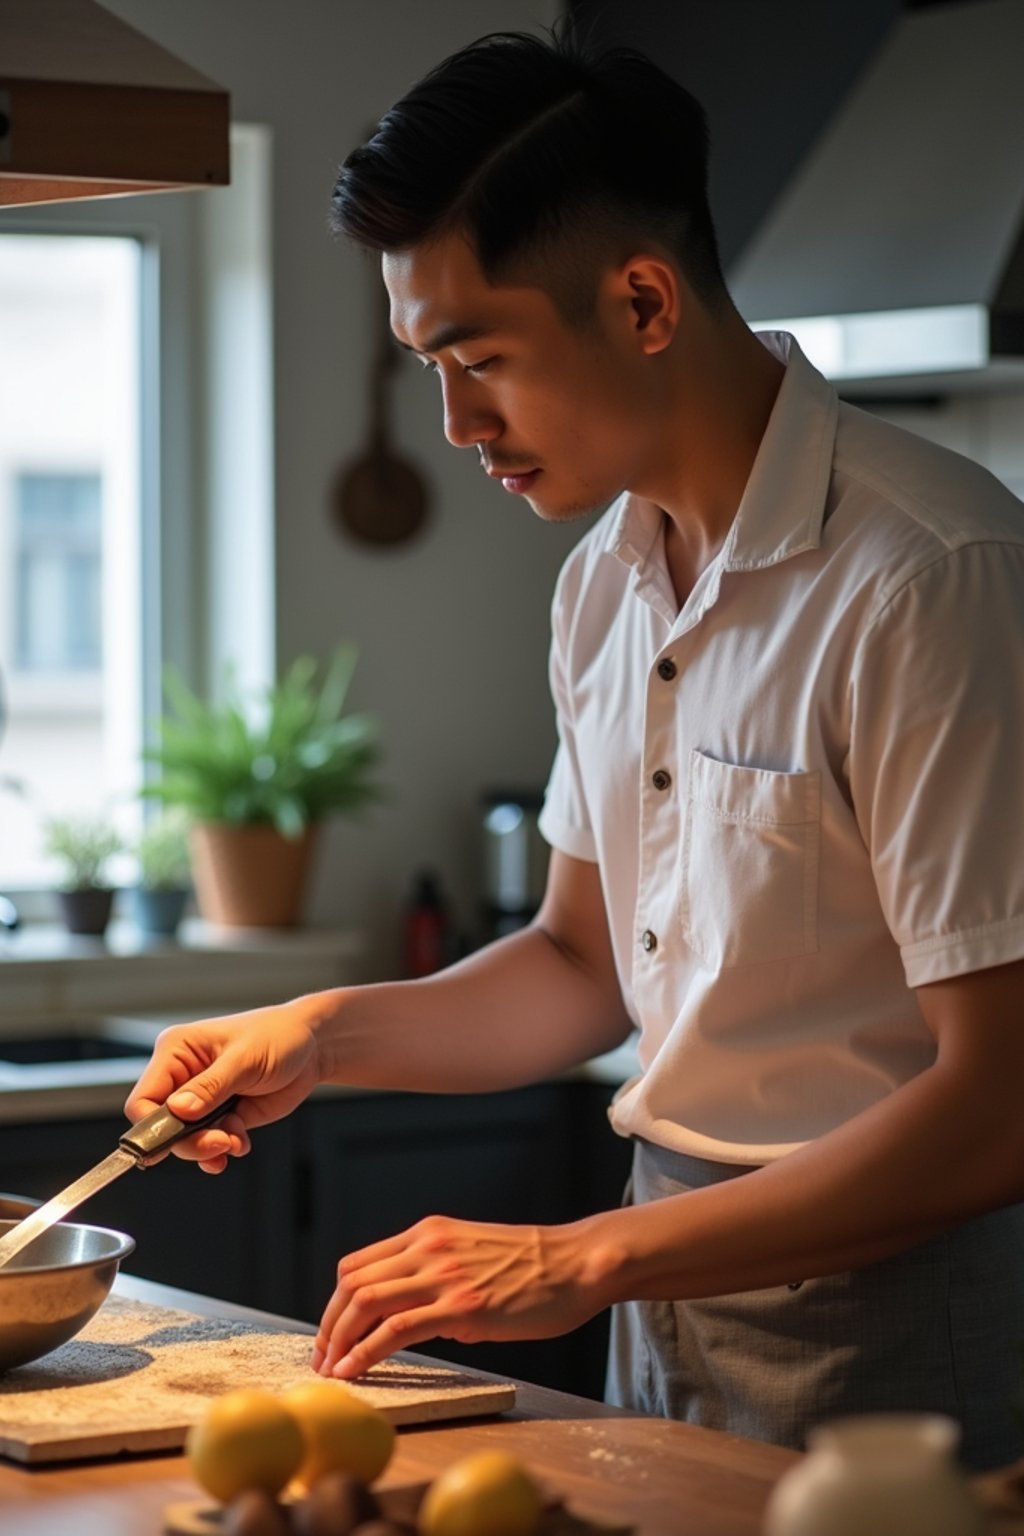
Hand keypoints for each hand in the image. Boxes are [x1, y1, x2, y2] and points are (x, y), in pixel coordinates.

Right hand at [123, 998, 323, 1173]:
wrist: (312, 1048)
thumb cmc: (278, 1036)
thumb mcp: (244, 1058)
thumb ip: (211, 1087)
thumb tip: (178, 1110)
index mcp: (177, 1051)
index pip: (143, 1098)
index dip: (150, 1126)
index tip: (170, 1143)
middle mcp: (183, 1077)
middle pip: (161, 1127)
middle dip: (188, 1142)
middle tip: (218, 1144)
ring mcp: (201, 1100)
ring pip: (184, 1140)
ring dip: (208, 1148)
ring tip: (234, 1142)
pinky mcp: (221, 1116)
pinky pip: (209, 1144)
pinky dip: (223, 1149)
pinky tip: (241, 1142)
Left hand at [311, 1214, 608, 1377]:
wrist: (576, 1263)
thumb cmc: (534, 1267)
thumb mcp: (472, 1254)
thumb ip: (437, 1276)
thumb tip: (413, 1318)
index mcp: (429, 1233)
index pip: (359, 1263)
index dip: (335, 1303)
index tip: (331, 1334)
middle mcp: (428, 1246)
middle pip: (352, 1282)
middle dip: (329, 1325)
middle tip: (322, 1358)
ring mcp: (443, 1275)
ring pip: (365, 1301)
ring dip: (339, 1340)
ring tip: (332, 1370)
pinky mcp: (462, 1307)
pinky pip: (395, 1328)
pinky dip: (365, 1351)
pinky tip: (354, 1370)